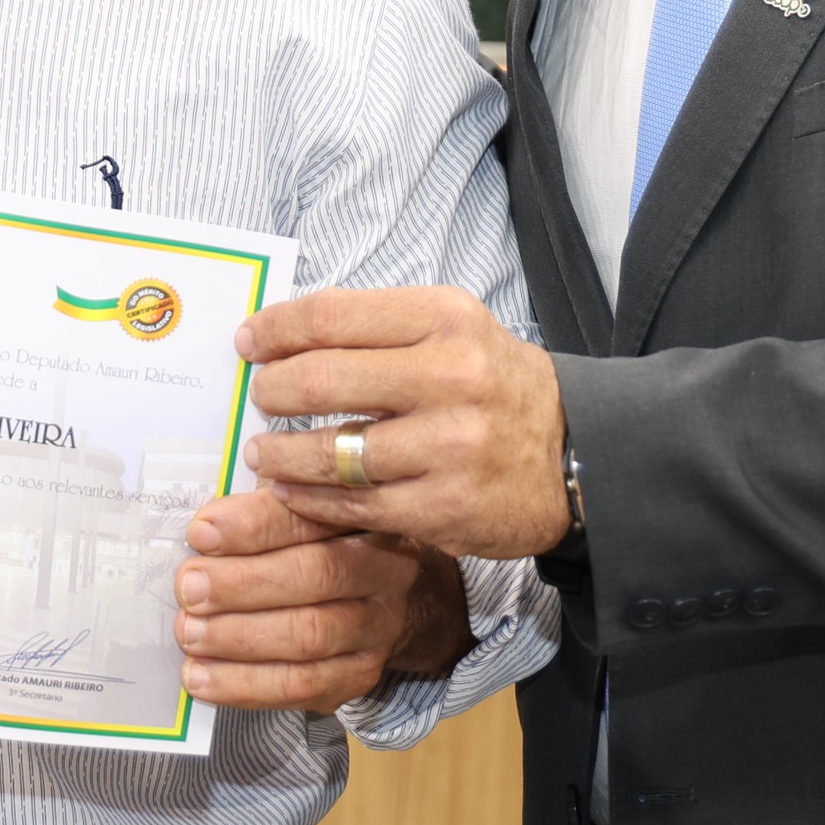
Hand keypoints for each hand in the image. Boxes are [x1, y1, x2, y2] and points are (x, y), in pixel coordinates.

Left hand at [172, 490, 470, 710]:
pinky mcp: (359, 675)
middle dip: (242, 584)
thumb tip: (204, 525)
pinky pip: (302, 687)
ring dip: (239, 637)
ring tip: (190, 634)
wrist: (387, 599)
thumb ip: (263, 507)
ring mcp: (377, 629)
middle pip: (316, 576)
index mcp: (367, 515)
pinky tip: (202, 678)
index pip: (312, 517)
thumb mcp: (303, 507)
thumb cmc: (325, 542)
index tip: (201, 532)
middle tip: (189, 589)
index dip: (254, 526)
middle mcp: (386, 571)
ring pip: (310, 637)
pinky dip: (245, 685)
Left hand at [237, 285, 570, 559]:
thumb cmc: (494, 386)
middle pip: (320, 380)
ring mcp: (449, 448)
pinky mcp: (444, 508)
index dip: (276, 329)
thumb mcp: (452, 330)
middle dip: (271, 392)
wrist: (576, 455)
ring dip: (279, 454)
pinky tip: (296, 490)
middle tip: (258, 399)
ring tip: (264, 452)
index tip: (248, 341)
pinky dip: (312, 499)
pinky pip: (353, 505)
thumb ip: (377, 328)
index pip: (332, 315)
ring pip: (329, 452)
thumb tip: (283, 333)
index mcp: (446, 320)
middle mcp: (451, 378)